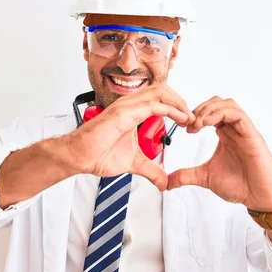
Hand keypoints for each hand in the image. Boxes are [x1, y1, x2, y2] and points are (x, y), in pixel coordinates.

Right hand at [65, 85, 195, 190]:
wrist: (80, 157)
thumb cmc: (98, 153)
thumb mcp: (134, 163)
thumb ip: (151, 170)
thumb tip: (164, 182)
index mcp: (132, 111)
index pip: (160, 98)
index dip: (177, 106)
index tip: (188, 121)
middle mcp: (130, 104)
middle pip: (163, 90)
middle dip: (181, 101)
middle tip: (192, 118)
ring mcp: (127, 106)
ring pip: (160, 92)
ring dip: (179, 103)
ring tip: (189, 117)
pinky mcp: (124, 113)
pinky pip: (152, 105)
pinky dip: (170, 110)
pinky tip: (180, 119)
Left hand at [167, 96, 271, 211]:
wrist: (261, 197)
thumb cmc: (241, 185)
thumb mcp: (206, 178)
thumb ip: (186, 176)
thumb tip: (167, 182)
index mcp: (225, 134)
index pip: (210, 112)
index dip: (194, 115)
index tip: (183, 127)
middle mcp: (235, 129)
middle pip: (218, 103)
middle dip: (199, 109)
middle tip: (187, 123)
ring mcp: (244, 130)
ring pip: (227, 104)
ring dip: (208, 109)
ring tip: (196, 123)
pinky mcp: (252, 135)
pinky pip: (237, 114)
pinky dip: (220, 114)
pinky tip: (206, 124)